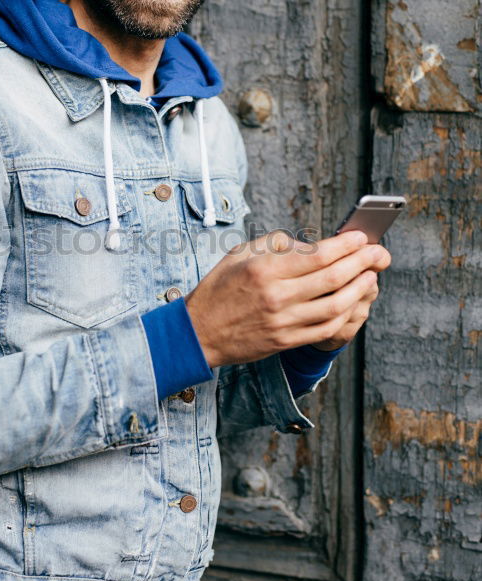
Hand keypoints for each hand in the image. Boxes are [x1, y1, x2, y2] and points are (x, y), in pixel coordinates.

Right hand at [184, 230, 390, 367]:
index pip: (317, 255)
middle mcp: (276, 296)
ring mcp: (282, 322)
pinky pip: (326, 330)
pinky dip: (346, 316)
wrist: (199, 332)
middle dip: (363, 263)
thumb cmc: (220, 288)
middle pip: (333, 279)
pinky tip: (354, 303)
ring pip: (336, 306)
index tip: (363, 238)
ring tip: (371, 277)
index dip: (347, 246)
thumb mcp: (240, 253)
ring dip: (360, 290)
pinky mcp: (285, 341)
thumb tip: (314, 246)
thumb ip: (278, 244)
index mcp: (264, 269)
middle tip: (380, 254)